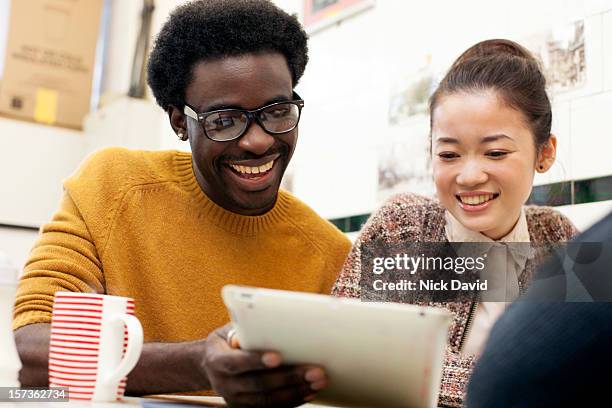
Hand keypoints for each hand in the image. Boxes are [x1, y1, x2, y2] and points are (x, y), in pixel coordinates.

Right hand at [203, 324, 327, 406]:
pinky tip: (308, 392)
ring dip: (295, 391)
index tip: (277, 357)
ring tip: (317, 382)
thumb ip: (246, 328)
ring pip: (267, 400)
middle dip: (288, 378)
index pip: (236, 363)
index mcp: (217, 361)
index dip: (256, 361)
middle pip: (258, 385)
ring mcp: (236, 399)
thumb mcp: (230, 329)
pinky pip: (271, 407)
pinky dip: (292, 400)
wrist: (210, 364)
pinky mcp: (246, 407)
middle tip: (313, 371)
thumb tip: (269, 320)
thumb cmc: (227, 340)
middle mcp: (224, 384)